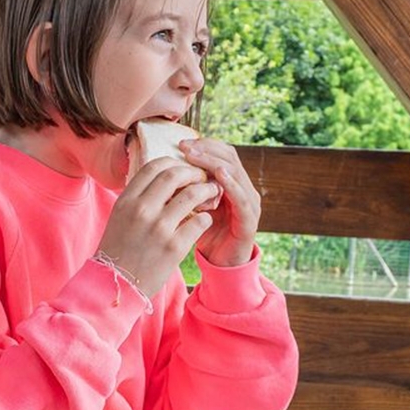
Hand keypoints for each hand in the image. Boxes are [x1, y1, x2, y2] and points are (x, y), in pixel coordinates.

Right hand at [97, 157, 220, 297]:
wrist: (115, 285)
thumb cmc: (119, 250)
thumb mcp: (120, 217)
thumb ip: (138, 197)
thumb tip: (162, 179)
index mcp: (127, 201)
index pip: (154, 166)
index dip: (173, 162)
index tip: (183, 168)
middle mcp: (142, 210)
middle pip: (174, 174)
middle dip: (193, 173)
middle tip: (202, 177)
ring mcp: (159, 228)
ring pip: (192, 195)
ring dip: (206, 190)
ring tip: (211, 193)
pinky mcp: (174, 247)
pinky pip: (200, 221)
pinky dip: (206, 217)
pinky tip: (205, 220)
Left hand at [179, 138, 259, 266]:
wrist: (219, 265)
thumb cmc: (202, 235)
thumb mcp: (188, 208)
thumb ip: (182, 190)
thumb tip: (160, 171)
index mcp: (228, 182)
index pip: (218, 153)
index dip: (201, 146)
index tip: (179, 144)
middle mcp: (242, 187)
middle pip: (228, 157)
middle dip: (206, 150)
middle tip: (185, 146)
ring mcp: (249, 202)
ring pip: (235, 173)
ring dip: (215, 163)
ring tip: (197, 156)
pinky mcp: (250, 219)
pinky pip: (242, 198)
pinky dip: (231, 185)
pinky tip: (218, 176)